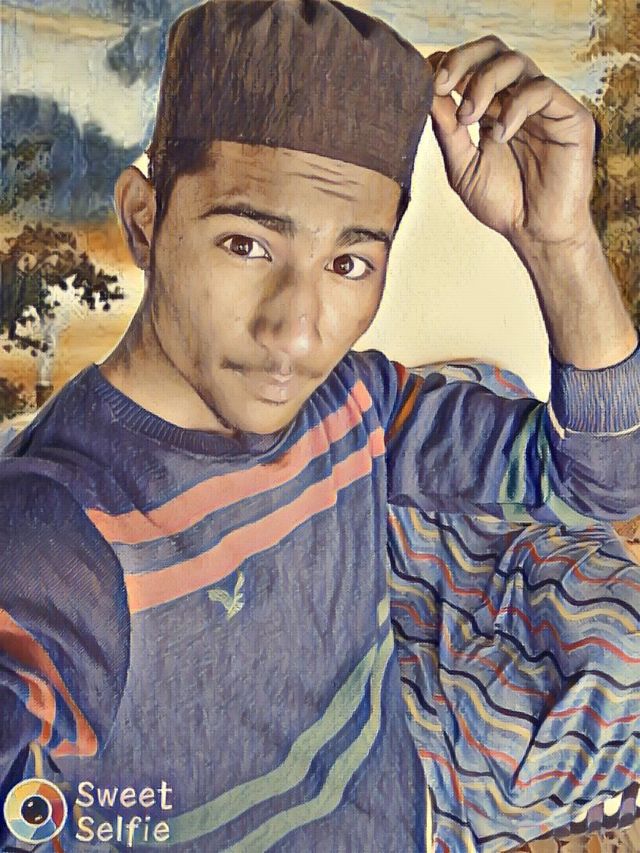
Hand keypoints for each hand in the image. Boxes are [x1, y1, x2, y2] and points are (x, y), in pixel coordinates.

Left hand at [428, 36, 596, 248]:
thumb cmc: (502, 204)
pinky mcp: (570, 115)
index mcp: (493, 108)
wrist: (534, 233)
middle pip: (493, 51)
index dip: (449, 65)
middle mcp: (518, 99)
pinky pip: (542, 89)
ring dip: (484, 82)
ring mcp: (544, 105)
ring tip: (469, 118)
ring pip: (516, 62)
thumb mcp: (462, 167)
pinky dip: (515, 107)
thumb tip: (427, 94)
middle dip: (463, 61)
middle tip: (441, 84)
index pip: (472, 66)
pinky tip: (499, 135)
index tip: (426, 82)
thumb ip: (447, 132)